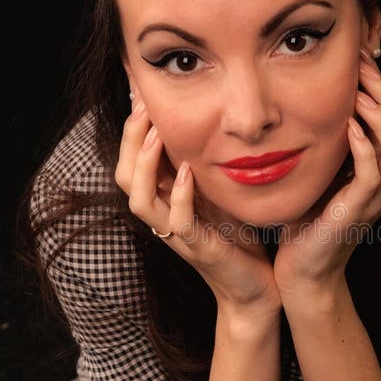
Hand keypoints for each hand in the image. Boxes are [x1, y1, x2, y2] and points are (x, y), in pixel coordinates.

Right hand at [115, 99, 281, 319]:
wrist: (255, 288)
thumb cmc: (238, 237)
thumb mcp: (218, 191)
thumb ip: (204, 162)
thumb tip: (204, 121)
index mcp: (166, 199)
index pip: (133, 160)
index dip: (132, 128)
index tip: (140, 92)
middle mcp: (163, 216)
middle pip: (125, 177)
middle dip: (130, 140)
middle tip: (142, 106)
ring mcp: (178, 235)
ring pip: (140, 201)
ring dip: (145, 165)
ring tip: (156, 134)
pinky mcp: (199, 249)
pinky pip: (178, 223)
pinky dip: (180, 196)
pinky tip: (188, 172)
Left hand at [273, 49, 380, 297]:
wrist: (303, 273)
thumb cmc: (307, 224)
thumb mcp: (321, 174)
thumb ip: (329, 145)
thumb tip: (314, 103)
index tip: (362, 61)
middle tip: (364, 67)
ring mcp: (376, 200)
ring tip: (359, 93)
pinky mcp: (358, 212)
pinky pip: (374, 175)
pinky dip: (366, 147)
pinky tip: (349, 126)